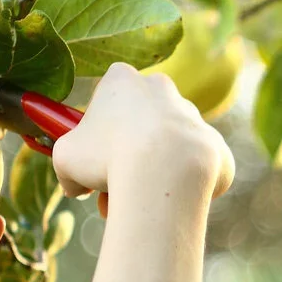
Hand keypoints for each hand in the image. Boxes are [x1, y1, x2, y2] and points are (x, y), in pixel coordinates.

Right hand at [52, 63, 234, 211]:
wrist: (164, 172)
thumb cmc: (108, 157)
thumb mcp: (65, 159)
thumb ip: (66, 166)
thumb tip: (74, 186)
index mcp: (123, 81)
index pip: (106, 98)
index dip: (97, 131)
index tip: (93, 158)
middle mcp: (162, 90)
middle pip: (139, 124)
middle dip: (125, 156)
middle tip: (113, 187)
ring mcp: (193, 116)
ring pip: (167, 148)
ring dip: (152, 172)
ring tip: (138, 200)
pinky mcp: (216, 145)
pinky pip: (195, 167)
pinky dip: (182, 184)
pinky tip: (169, 200)